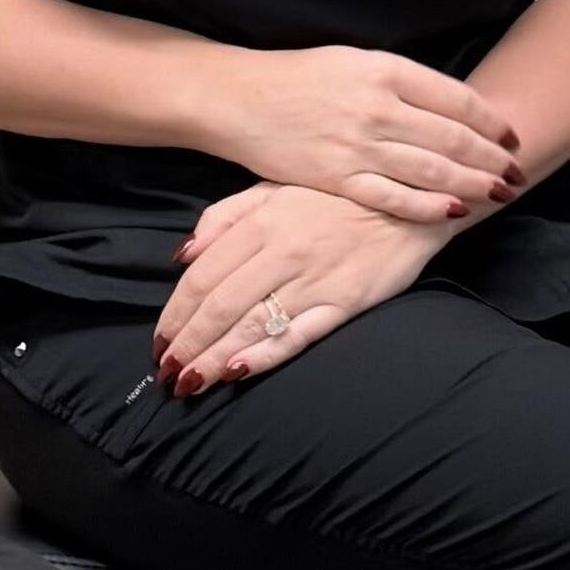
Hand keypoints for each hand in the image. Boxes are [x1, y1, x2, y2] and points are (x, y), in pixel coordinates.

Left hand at [153, 181, 449, 394]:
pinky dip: (265, 356)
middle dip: (189, 343)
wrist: (409, 200)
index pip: (203, 275)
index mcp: (260, 222)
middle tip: (167, 372)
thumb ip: (225, 218)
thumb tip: (184, 255)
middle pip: (221, 305)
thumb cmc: (334, 194)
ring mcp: (314, 280)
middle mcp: (282, 252)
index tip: (160, 339)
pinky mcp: (343, 304)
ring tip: (191, 382)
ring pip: (252, 325)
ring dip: (215, 357)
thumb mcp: (274, 187)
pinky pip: (297, 336)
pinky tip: (238, 373)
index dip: (176, 312)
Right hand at [194, 44, 527, 223]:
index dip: (490, 120)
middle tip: (517, 172)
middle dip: (491, 158)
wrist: (239, 99)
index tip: (510, 135)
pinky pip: (394, 197)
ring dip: (472, 183)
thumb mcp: (354, 61)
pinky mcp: (338, 177)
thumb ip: (400, 81)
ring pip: (431, 169)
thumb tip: (449, 106)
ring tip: (498, 192)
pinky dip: (428, 206)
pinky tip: (453, 211)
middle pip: (452, 136)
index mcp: (384, 69)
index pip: (455, 98)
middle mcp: (377, 105)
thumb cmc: (298, 77)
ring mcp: (358, 144)